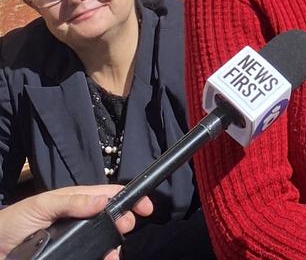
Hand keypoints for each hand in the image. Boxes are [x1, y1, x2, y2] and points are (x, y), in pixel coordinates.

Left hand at [0, 185, 153, 258]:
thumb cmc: (14, 222)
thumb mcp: (43, 204)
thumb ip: (73, 201)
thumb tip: (103, 200)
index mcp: (77, 202)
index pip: (110, 196)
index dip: (130, 199)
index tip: (145, 207)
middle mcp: (80, 221)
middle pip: (112, 221)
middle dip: (125, 224)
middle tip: (126, 229)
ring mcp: (76, 241)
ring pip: (105, 243)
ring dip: (114, 248)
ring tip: (112, 255)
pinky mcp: (72, 256)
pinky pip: (92, 257)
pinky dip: (102, 258)